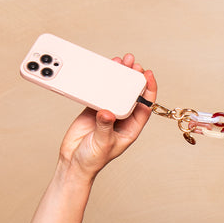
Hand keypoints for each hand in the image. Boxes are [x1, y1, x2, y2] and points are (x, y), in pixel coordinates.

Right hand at [58, 53, 157, 178]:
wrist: (74, 162)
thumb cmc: (94, 159)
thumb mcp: (102, 143)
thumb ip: (105, 127)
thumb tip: (107, 112)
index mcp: (131, 128)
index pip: (145, 106)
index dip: (149, 90)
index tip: (148, 74)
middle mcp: (122, 119)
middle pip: (132, 94)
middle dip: (134, 78)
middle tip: (133, 62)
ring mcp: (108, 113)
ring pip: (117, 91)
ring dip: (119, 76)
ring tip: (121, 60)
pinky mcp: (94, 109)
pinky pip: (101, 92)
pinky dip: (103, 81)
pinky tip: (104, 69)